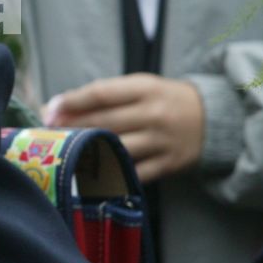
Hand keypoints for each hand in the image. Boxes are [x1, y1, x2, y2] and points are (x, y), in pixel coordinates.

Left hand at [47, 74, 205, 181]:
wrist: (213, 118)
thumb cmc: (164, 100)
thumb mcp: (141, 87)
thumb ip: (106, 95)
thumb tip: (59, 107)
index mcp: (146, 89)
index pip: (102, 93)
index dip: (72, 102)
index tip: (49, 109)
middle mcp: (155, 114)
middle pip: (105, 122)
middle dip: (72, 128)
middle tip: (48, 133)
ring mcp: (163, 141)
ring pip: (117, 149)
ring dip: (87, 152)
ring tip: (64, 153)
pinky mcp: (168, 164)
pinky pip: (134, 173)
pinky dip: (111, 174)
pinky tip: (89, 175)